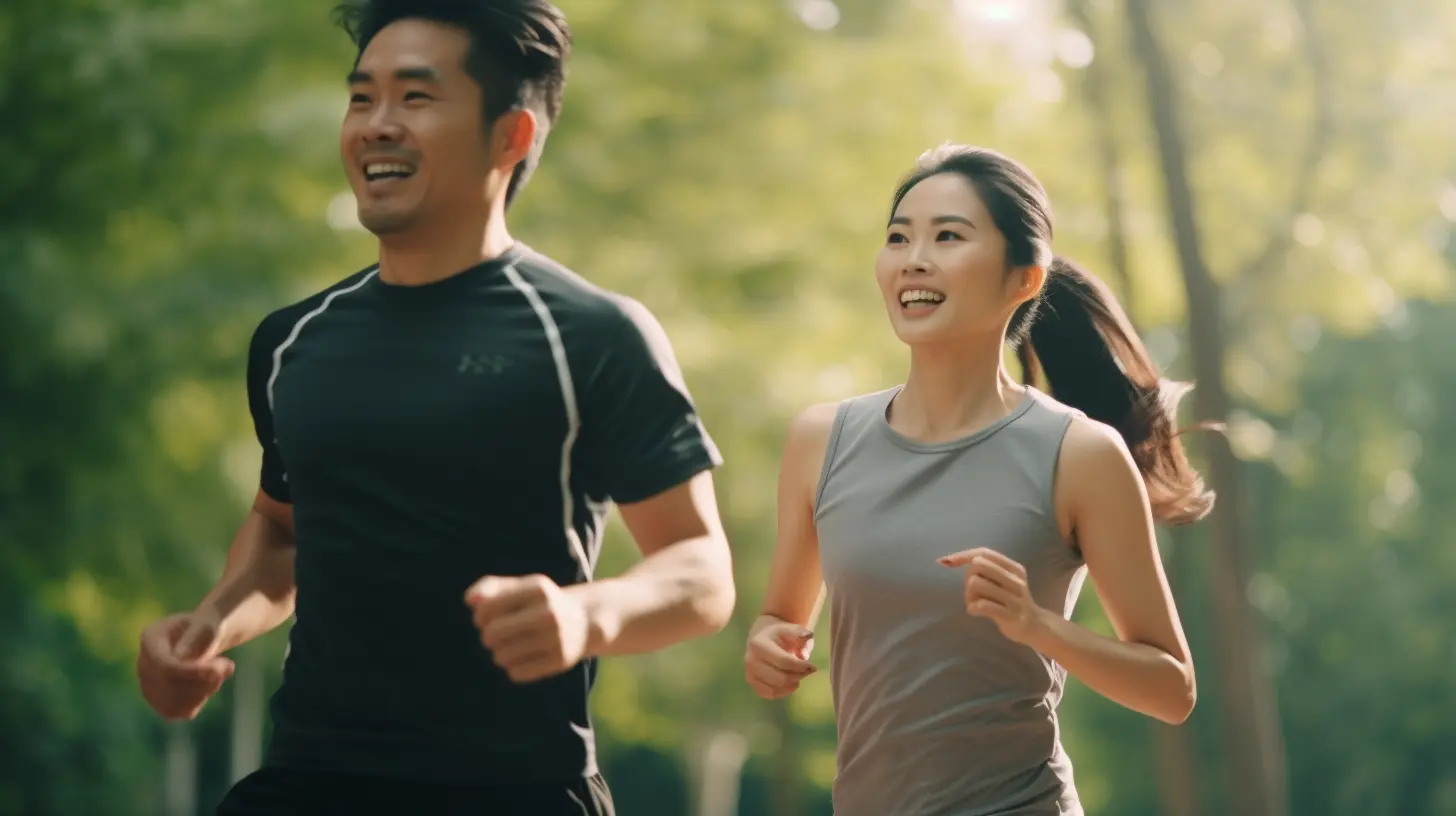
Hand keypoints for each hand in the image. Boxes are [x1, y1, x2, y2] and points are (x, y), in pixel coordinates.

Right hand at [136, 610, 235, 719]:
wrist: (203, 639)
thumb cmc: (207, 629)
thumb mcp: (209, 625)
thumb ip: (198, 637)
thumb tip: (180, 657)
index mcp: (151, 639)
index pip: (164, 665)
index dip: (191, 673)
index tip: (219, 670)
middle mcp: (144, 665)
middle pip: (169, 686)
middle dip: (204, 680)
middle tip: (228, 667)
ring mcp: (149, 686)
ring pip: (174, 703)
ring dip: (205, 691)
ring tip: (221, 672)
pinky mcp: (160, 702)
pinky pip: (180, 711)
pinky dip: (200, 700)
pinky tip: (210, 685)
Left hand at [466, 574, 590, 683]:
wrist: (583, 621)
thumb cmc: (540, 603)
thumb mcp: (520, 587)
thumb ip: (490, 587)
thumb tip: (469, 600)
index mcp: (538, 588)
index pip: (487, 608)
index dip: (480, 616)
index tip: (487, 618)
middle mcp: (549, 612)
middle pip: (492, 634)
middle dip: (487, 637)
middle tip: (495, 636)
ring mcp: (557, 638)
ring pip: (502, 656)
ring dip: (499, 654)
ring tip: (508, 648)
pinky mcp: (560, 661)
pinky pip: (516, 673)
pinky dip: (513, 668)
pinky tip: (522, 659)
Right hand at [744, 618, 816, 699]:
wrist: (762, 635)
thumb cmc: (780, 633)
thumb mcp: (791, 628)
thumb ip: (800, 633)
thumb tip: (807, 641)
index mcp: (759, 644)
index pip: (784, 662)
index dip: (801, 666)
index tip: (813, 666)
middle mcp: (750, 661)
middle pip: (780, 678)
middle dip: (798, 676)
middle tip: (807, 671)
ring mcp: (749, 673)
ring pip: (774, 689)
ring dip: (791, 684)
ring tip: (798, 675)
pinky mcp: (752, 683)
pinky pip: (769, 694)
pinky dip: (783, 691)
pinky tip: (790, 683)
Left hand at [938, 548, 1048, 646]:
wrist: (1035, 626)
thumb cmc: (1011, 600)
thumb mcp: (1003, 581)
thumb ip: (985, 570)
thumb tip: (950, 560)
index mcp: (1014, 568)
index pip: (984, 553)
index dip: (963, 555)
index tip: (946, 561)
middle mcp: (1016, 580)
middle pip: (978, 565)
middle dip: (967, 578)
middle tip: (972, 592)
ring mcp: (1015, 598)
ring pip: (976, 584)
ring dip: (968, 595)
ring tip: (974, 603)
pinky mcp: (1011, 615)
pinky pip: (982, 605)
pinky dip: (972, 607)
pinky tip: (975, 611)